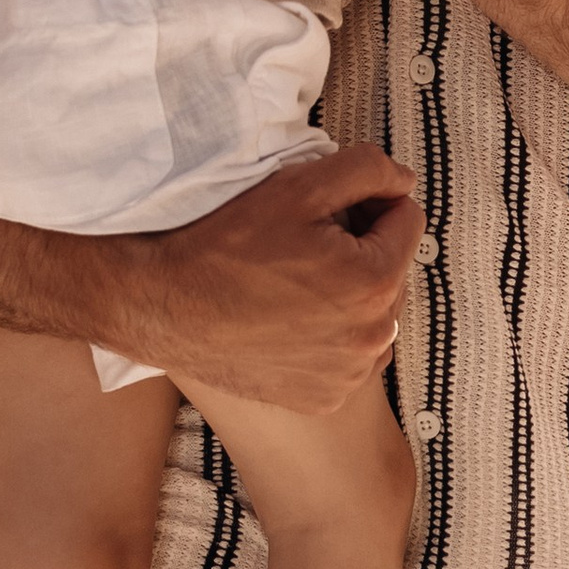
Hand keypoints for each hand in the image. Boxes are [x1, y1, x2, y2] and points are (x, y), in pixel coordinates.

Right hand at [112, 144, 421, 416]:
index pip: (406, 219)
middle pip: (392, 269)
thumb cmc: (224, 247)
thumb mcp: (296, 186)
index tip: (328, 209)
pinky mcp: (324, 398)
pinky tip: (288, 321)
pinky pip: (348, 356)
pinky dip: (330, 337)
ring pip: (374, 314)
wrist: (162, 308)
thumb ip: (367, 170)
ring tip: (293, 284)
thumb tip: (404, 180)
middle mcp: (372, 337)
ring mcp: (348, 375)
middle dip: (362, 250)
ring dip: (350, 295)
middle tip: (303, 245)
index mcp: (375, 281)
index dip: (369, 202)